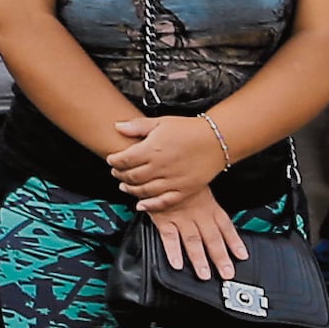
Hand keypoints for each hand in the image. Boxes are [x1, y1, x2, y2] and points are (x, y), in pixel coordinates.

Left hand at [105, 110, 228, 217]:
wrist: (216, 140)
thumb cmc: (188, 129)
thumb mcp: (161, 122)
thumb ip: (138, 126)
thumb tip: (117, 126)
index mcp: (152, 149)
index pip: (125, 159)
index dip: (114, 161)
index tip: (111, 159)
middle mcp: (160, 167)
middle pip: (132, 177)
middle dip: (120, 175)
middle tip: (116, 173)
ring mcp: (172, 181)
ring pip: (144, 191)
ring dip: (131, 190)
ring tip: (125, 187)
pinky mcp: (184, 191)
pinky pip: (163, 202)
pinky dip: (150, 205)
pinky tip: (141, 205)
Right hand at [139, 186, 248, 280]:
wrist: (158, 165)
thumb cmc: (180, 176)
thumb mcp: (200, 186)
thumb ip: (208, 203)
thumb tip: (219, 221)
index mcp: (209, 205)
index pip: (226, 226)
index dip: (234, 241)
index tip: (242, 256)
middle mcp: (197, 212)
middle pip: (212, 238)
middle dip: (220, 257)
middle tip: (226, 273)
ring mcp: (180, 216)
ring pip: (193, 240)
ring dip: (199, 259)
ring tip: (204, 274)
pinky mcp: (163, 218)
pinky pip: (168, 237)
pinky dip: (173, 251)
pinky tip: (177, 263)